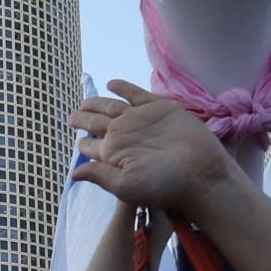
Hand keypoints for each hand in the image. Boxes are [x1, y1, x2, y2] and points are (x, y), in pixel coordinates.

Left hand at [71, 82, 240, 221]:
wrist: (200, 172)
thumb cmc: (164, 185)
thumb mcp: (126, 186)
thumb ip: (99, 175)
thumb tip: (72, 173)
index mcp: (113, 153)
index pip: (91, 146)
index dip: (81, 142)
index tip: (74, 138)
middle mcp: (124, 135)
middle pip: (96, 123)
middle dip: (82, 120)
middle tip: (70, 118)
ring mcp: (139, 119)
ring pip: (110, 106)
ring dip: (96, 103)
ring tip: (84, 103)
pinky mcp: (157, 107)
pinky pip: (134, 94)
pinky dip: (122, 87)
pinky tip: (111, 84)